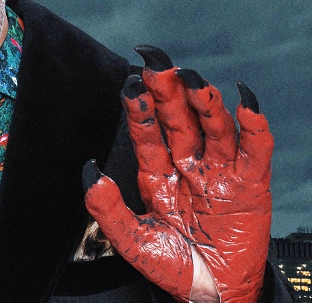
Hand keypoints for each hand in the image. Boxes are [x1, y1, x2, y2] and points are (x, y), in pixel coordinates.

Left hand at [82, 45, 273, 302]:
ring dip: (205, 103)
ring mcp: (220, 172)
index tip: (129, 83)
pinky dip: (254, 128)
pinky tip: (246, 106)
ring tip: (194, 80)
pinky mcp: (251, 185)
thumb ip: (107, 209)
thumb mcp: (133, 241)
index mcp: (158, 174)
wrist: (212, 294)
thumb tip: (88, 171)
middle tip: (157, 64)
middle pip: (179, 120)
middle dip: (168, 92)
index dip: (138, 107)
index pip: (146, 132)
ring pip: (213, 128)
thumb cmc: (174, 267)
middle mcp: (188, 165)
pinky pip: (255, 151)